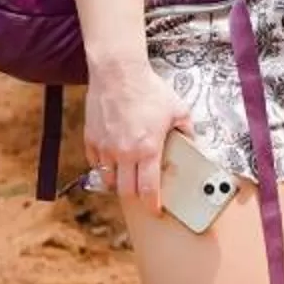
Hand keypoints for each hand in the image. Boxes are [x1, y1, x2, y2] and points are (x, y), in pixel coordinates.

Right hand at [83, 58, 192, 214]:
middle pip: (126, 190)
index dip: (152, 204)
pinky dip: (104, 167)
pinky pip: (96, 163)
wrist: (118, 73)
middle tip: (142, 194)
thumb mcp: (178, 109)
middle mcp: (125, 153)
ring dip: (118, 183)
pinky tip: (113, 161)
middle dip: (136, 196)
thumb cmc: (149, 90)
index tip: (155, 210)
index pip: (149, 189)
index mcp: (148, 149)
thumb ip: (186, 130)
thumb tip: (192, 142)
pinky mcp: (91, 139)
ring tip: (127, 178)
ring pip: (108, 179)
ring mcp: (105, 147)